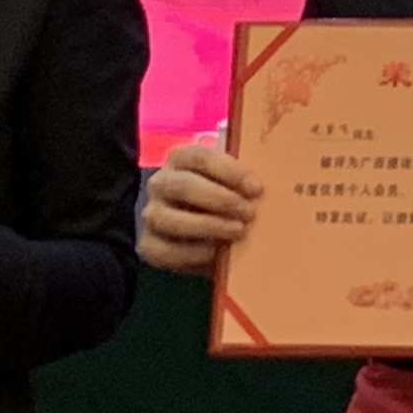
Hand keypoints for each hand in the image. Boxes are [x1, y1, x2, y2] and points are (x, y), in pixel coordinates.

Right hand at [136, 141, 259, 275]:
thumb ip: (241, 182)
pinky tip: (215, 254)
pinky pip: (166, 250)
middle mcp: (160, 183)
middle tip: (249, 212)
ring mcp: (151, 214)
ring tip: (237, 231)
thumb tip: (264, 190)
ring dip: (207, 226)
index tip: (256, 188)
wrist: (195, 234)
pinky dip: (192, 253)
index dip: (230, 171)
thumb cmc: (220, 199)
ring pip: (170, 218)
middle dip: (220, 200)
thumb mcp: (230, 184)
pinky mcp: (148, 245)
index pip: (202, 157)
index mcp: (181, 158)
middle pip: (184, 186)